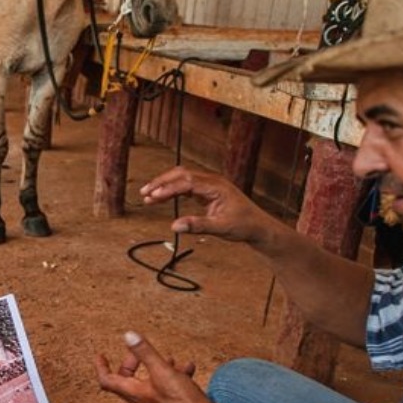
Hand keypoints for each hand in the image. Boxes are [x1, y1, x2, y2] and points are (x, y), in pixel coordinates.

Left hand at [96, 331, 216, 402]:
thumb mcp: (161, 370)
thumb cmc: (180, 399)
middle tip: (140, 350)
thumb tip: (128, 335)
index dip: (101, 367)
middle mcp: (141, 399)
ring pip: (148, 381)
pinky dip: (174, 374)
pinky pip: (167, 385)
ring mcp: (155, 402)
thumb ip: (145, 352)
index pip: (108, 381)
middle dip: (132, 362)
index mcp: (134, 393)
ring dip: (156, 366)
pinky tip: (188, 367)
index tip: (100, 355)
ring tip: (170, 357)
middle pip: (127, 379)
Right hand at [139, 167, 272, 245]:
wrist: (258, 226)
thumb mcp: (221, 228)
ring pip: (182, 178)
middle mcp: (212, 181)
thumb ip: (198, 226)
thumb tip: (174, 226)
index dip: (168, 189)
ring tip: (148, 196)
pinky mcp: (207, 191)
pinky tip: (162, 197)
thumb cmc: (244, 225)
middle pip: (181, 174)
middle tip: (144, 193)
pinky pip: (186, 186)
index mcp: (216, 186)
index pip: (186, 183)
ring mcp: (209, 185)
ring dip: (165, 185)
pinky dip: (172, 190)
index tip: (153, 197)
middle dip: (161, 182)